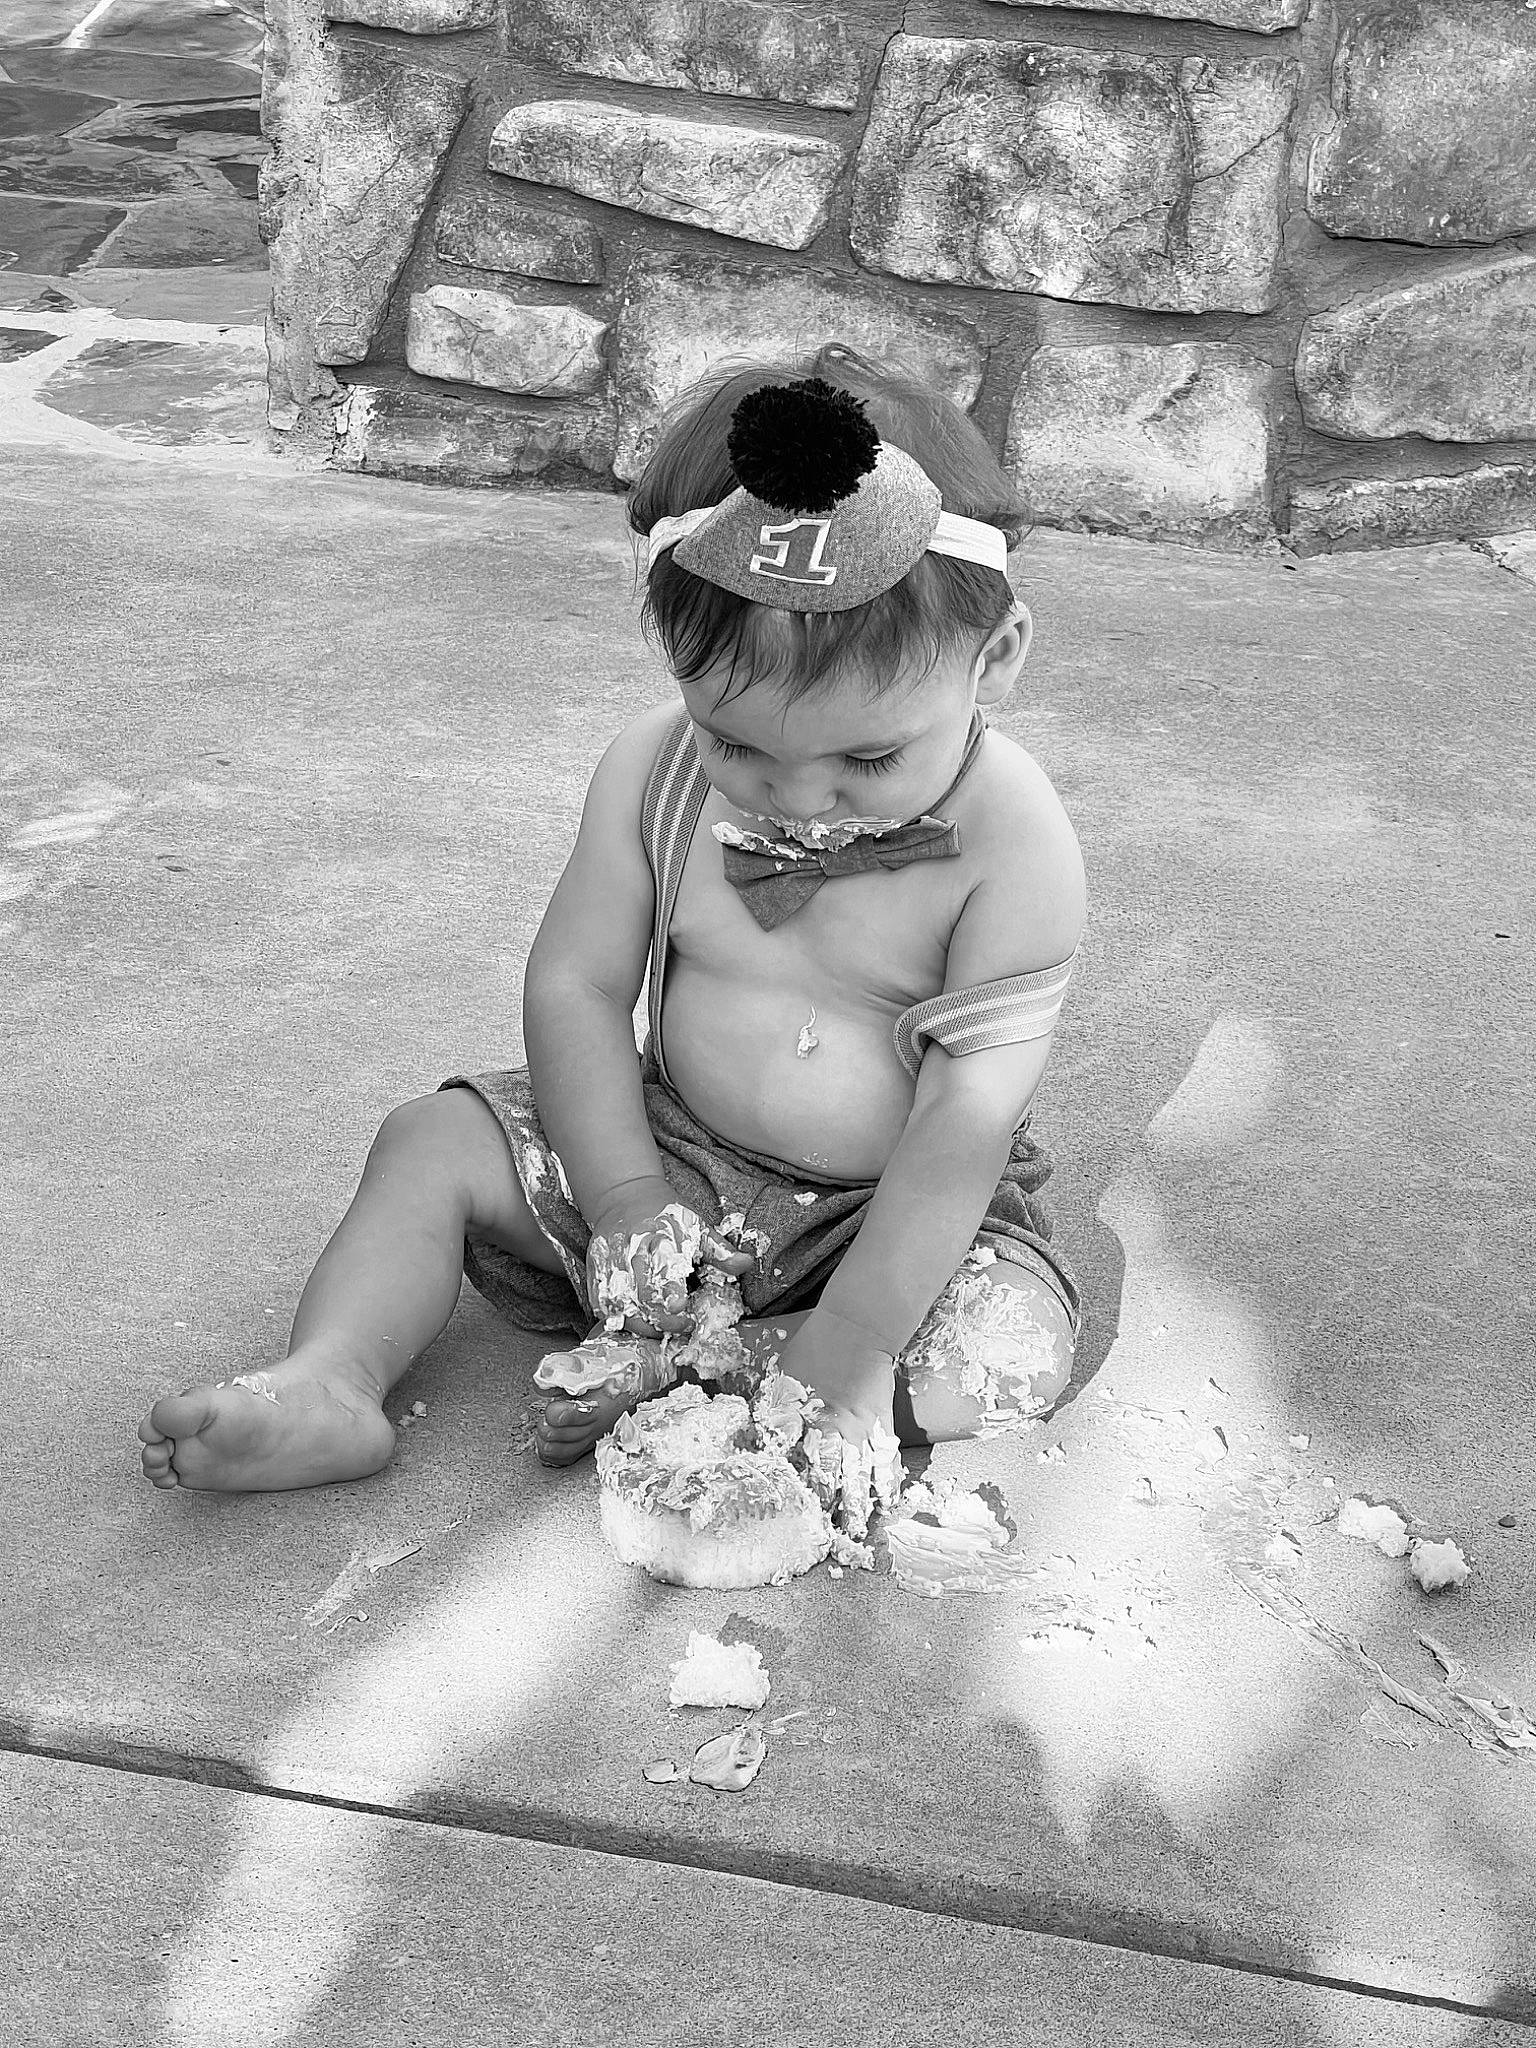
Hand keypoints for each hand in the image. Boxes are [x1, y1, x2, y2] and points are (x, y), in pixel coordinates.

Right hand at [586, 1179, 755, 1339]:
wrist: (624, 1198)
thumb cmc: (666, 1216)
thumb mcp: (697, 1226)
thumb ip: (720, 1250)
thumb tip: (745, 1263)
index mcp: (659, 1235)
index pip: (663, 1268)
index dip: (670, 1292)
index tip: (682, 1308)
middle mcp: (630, 1250)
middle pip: (640, 1294)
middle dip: (661, 1317)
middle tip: (682, 1325)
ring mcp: (609, 1263)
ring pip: (619, 1304)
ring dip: (641, 1323)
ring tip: (661, 1328)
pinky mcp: (595, 1274)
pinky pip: (602, 1305)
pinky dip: (619, 1320)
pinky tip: (638, 1323)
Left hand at [774, 1306, 903, 1537]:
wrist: (857, 1327)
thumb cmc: (813, 1348)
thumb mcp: (782, 1378)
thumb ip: (771, 1412)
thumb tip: (753, 1440)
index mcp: (805, 1419)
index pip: (796, 1465)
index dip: (793, 1493)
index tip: (788, 1518)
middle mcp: (834, 1431)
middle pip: (829, 1479)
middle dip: (824, 1511)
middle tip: (821, 1542)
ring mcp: (862, 1431)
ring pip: (859, 1476)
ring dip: (857, 1508)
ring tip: (854, 1535)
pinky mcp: (883, 1425)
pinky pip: (886, 1460)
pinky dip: (887, 1483)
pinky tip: (888, 1504)